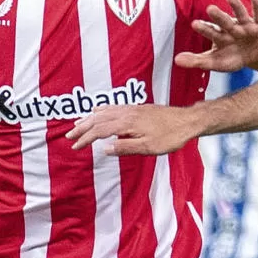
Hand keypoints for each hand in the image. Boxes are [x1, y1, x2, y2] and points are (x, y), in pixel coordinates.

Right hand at [67, 104, 199, 155]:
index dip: (86, 138)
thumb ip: (125, 147)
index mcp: (127, 123)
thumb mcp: (148, 147)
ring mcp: (132, 109)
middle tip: (69, 135)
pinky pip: (113, 107)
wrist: (187, 121)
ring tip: (78, 124)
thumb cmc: (171, 136)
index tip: (75, 146)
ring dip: (89, 118)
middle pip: (98, 119)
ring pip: (104, 112)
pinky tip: (99, 111)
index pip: (100, 130)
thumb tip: (105, 149)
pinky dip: (102, 110)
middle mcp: (127, 113)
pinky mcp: (137, 108)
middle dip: (82, 127)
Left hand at [179, 0, 257, 72]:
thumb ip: (197, 61)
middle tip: (210, 8)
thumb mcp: (216, 62)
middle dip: (218, 16)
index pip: (211, 32)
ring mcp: (246, 26)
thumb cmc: (234, 58)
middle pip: (224, 22)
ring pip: (240, 14)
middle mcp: (232, 28)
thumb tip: (176, 60)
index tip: (194, 24)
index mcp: (220, 37)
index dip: (204, 28)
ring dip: (236, 6)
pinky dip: (257, 5)